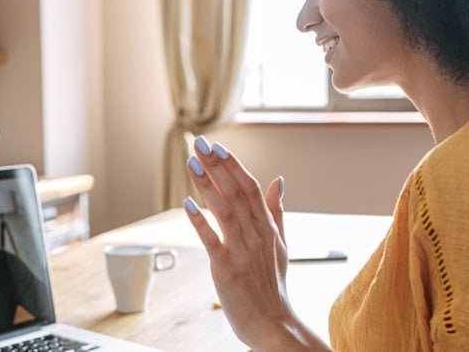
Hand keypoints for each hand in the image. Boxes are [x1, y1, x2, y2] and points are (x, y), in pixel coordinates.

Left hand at [183, 136, 328, 350]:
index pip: (251, 187)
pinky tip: (187, 204)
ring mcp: (241, 251)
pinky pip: (211, 240)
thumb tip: (279, 180)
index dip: (233, 165)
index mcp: (268, 227)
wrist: (274, 324)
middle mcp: (256, 235)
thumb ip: (277, 211)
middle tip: (199, 143)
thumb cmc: (274, 285)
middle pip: (236, 192)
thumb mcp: (282, 245)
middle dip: (217, 166)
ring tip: (191, 163)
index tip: (217, 146)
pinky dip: (199, 221)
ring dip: (206, 185)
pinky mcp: (226, 268)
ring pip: (223, 210)